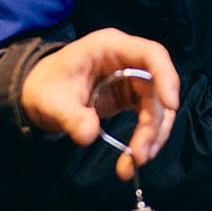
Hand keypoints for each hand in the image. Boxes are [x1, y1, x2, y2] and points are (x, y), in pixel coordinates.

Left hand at [18, 30, 179, 179]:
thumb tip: (89, 135)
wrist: (41, 93)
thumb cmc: (46, 87)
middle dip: (154, 124)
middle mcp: (129, 60)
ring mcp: (132, 79)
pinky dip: (145, 139)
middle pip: (158, 88)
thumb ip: (70, 116)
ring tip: (134, 163)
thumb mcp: (51, 101)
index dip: (166, 77)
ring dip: (152, 136)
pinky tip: (133, 158)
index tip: (170, 105)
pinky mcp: (132, 97)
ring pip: (158, 107)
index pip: (152, 54)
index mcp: (111, 46)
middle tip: (140, 155)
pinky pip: (149, 117)